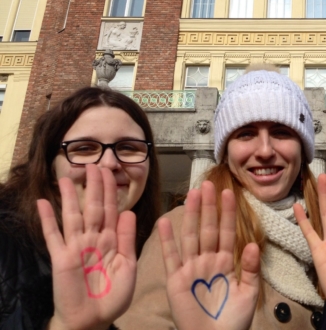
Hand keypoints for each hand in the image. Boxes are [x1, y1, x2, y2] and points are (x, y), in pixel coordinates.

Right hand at [38, 165, 136, 329]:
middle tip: (92, 165)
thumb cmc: (114, 296)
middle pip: (93, 208)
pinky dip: (47, 220)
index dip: (110, 191)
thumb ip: (127, 238)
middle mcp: (93, 239)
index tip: (109, 171)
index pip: (111, 210)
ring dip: (69, 197)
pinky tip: (43, 203)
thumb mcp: (128, 266)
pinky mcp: (61, 258)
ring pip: (73, 216)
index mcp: (111, 240)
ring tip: (66, 178)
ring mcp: (76, 247)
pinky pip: (53, 236)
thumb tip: (128, 211)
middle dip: (93, 187)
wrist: (94, 320)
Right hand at [158, 181, 259, 329]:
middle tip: (207, 184)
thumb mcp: (248, 294)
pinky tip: (164, 222)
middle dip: (208, 207)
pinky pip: (170, 258)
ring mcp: (191, 269)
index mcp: (225, 263)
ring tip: (191, 194)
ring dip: (190, 215)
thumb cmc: (233, 322)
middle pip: (207, 228)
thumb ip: (251, 269)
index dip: (227, 213)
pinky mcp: (175, 281)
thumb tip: (252, 244)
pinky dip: (167, 240)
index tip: (228, 192)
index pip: (227, 232)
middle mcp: (207, 261)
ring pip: (190, 236)